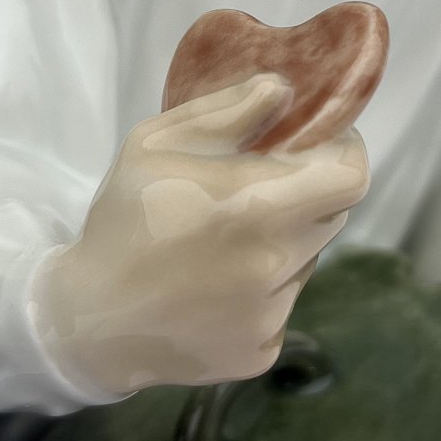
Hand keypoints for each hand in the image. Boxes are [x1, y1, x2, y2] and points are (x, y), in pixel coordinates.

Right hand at [39, 74, 369, 393]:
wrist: (88, 320)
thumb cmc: (124, 218)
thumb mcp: (158, 144)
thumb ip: (227, 112)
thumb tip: (281, 90)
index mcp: (255, 206)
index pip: (351, 178)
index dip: (345, 154)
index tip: (320, 144)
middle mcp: (273, 265)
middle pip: (330, 215)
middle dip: (307, 194)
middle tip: (261, 186)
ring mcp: (271, 315)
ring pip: (304, 260)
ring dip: (282, 242)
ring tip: (222, 242)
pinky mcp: (262, 351)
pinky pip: (280, 304)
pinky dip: (260, 291)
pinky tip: (212, 287)